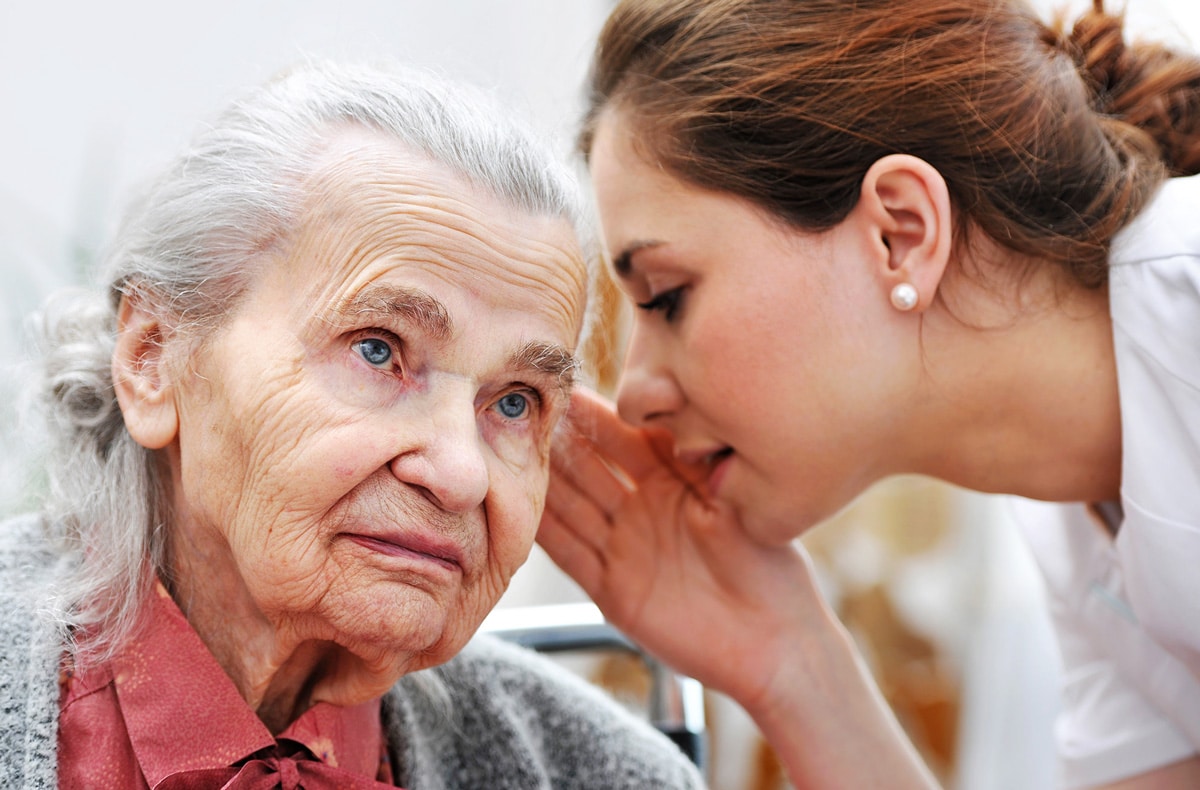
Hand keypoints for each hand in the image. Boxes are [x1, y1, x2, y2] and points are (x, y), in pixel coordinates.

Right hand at [539, 388, 829, 709]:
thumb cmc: (772, 569)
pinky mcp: (614, 591)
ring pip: (572, 508)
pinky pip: (571, 556)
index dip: (596, 416)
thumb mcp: (735, 503)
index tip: (564, 389)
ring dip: (544, 483)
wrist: (774, 643)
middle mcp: (643, 510)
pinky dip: (544, 535)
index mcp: (674, 482)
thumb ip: (696, 461)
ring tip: (508, 452)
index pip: (625, 439)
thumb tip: (669, 409)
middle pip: (590, 469)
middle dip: (558, 441)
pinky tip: (518, 511)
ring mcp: (626, 549)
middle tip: (521, 412)